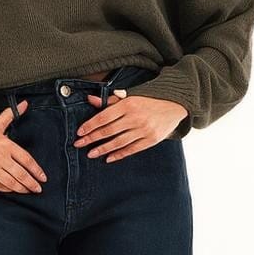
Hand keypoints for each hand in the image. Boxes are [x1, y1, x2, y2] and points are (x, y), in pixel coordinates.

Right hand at [0, 100, 47, 191]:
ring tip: (28, 191)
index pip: (26, 159)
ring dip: (22, 189)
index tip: (43, 177)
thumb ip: (10, 115)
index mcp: (5, 145)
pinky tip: (13, 190)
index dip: (36, 170)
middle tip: (38, 188)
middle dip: (32, 183)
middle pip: (21, 174)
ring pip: (11, 182)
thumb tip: (25, 104)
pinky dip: (8, 189)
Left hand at [74, 88, 188, 160]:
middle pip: (108, 130)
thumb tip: (90, 99)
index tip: (79, 132)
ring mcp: (144, 130)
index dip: (90, 125)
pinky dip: (119, 154)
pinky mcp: (151, 140)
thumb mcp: (130, 96)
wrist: (175, 105)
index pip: (104, 117)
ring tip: (91, 154)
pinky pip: (132, 149)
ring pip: (119, 142)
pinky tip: (109, 158)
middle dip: (92, 138)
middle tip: (78, 144)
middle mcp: (135, 118)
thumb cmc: (149, 100)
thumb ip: (109, 100)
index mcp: (128, 104)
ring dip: (103, 149)